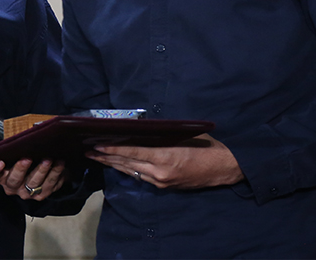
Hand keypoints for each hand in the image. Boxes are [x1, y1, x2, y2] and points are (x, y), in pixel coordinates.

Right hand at [0, 158, 66, 199]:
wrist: (30, 164)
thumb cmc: (15, 155)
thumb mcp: (5, 150)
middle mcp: (10, 187)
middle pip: (14, 181)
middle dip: (21, 169)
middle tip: (27, 158)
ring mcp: (26, 193)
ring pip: (33, 184)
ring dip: (42, 171)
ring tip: (48, 159)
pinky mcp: (40, 195)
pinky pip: (49, 186)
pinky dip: (56, 175)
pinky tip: (60, 164)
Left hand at [87, 134, 243, 188]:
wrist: (226, 168)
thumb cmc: (208, 147)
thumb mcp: (184, 136)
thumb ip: (161, 135)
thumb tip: (139, 129)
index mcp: (165, 158)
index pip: (132, 152)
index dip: (112, 149)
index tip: (96, 145)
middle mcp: (160, 173)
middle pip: (127, 164)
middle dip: (106, 157)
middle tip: (88, 151)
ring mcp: (162, 182)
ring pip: (132, 172)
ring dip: (113, 164)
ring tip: (97, 157)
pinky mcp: (166, 187)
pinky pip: (142, 177)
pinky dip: (128, 169)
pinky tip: (118, 165)